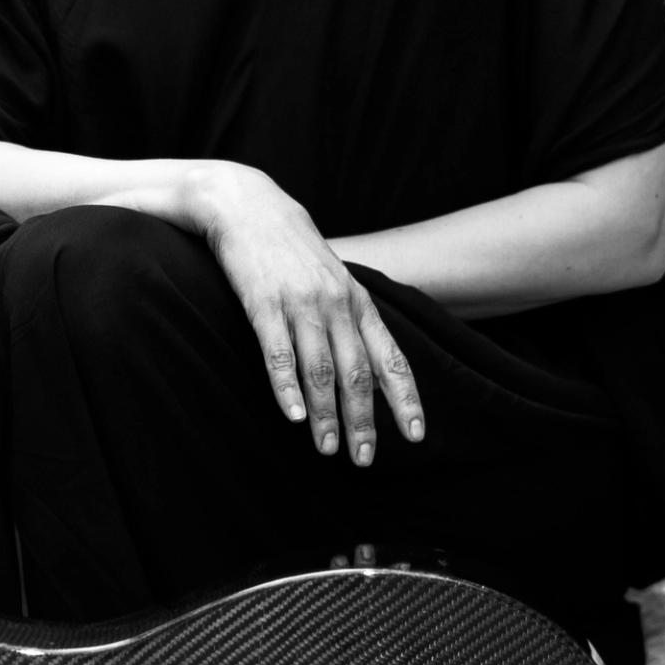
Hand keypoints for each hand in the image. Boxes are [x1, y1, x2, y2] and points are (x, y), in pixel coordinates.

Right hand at [177, 164, 426, 465]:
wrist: (249, 205)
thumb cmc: (293, 250)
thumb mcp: (334, 280)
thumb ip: (352, 321)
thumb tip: (371, 372)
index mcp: (358, 303)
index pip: (390, 359)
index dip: (405, 399)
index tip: (415, 436)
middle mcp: (336, 305)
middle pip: (357, 373)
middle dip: (364, 421)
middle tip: (364, 459)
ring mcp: (300, 304)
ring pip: (320, 369)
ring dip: (326, 415)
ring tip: (327, 450)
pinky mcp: (262, 302)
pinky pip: (277, 352)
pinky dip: (286, 386)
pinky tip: (292, 416)